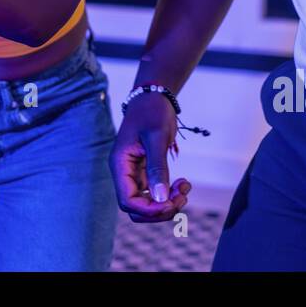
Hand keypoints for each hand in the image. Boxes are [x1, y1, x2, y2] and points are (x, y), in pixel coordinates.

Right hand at [110, 91, 191, 221]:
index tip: (172, 202)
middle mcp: (124, 173)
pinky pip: (154, 193)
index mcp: (120, 165)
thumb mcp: (157, 138)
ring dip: (167, 203)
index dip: (150, 209)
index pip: (127, 201)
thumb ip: (157, 168)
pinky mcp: (145, 172)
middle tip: (182, 197)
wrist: (153, 97)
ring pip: (146, 203)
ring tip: (184, 187)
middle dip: (160, 209)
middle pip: (136, 208)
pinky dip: (169, 194)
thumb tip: (160, 198)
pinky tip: (182, 183)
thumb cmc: (152, 112)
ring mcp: (134, 173)